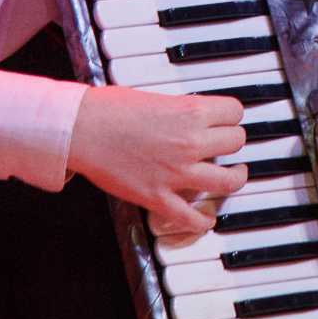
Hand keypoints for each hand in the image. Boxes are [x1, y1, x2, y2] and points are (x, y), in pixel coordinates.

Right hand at [67, 86, 247, 234]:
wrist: (81, 129)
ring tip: (234, 174)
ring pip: (228, 180)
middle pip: (236, 142)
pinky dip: (202, 221)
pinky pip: (191, 217)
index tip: (226, 120)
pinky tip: (206, 218)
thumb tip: (196, 118)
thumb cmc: (111, 108)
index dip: (231, 115)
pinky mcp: (158, 197)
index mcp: (191, 112)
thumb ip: (182, 110)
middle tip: (225, 143)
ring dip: (234, 177)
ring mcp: (177, 173)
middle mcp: (190, 142)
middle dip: (231, 141)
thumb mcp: (157, 97)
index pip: (235, 112)